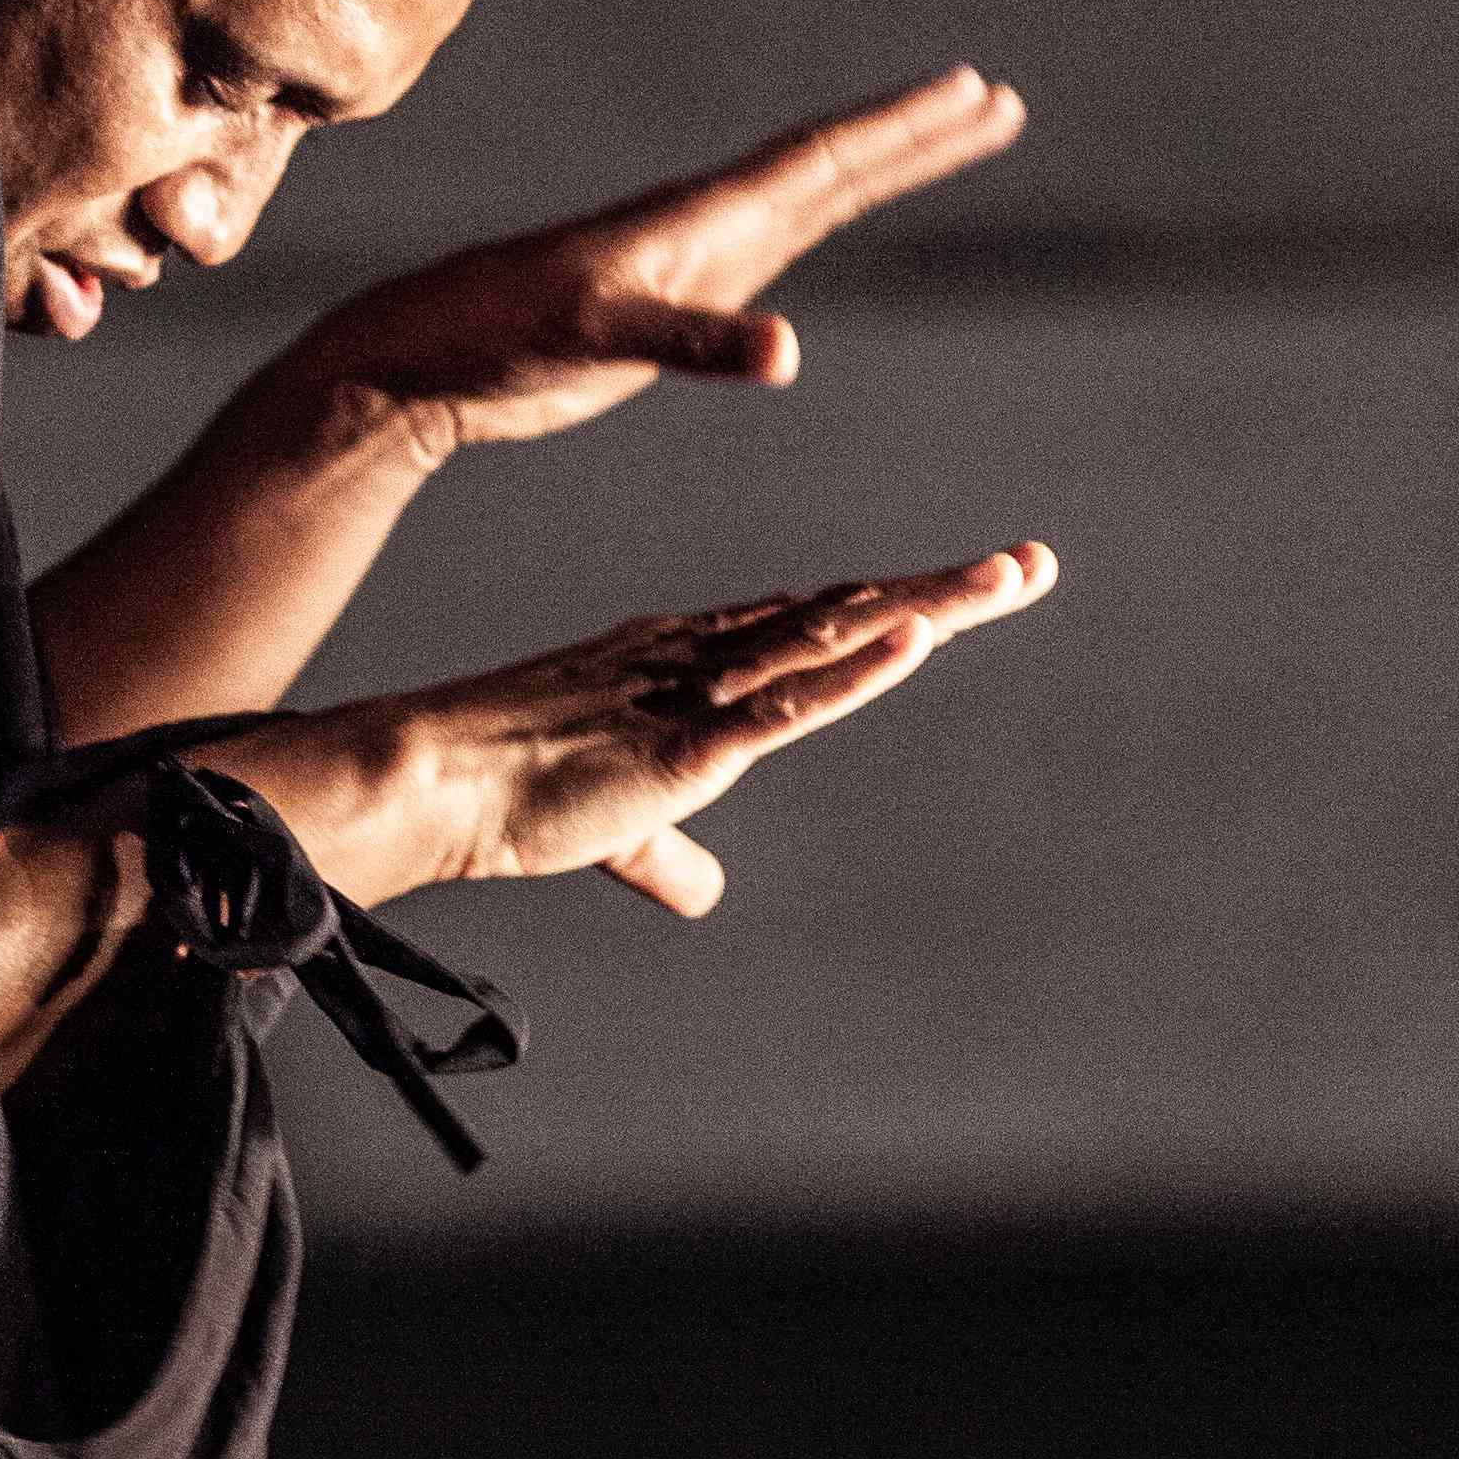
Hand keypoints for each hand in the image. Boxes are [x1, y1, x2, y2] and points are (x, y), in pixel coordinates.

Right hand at [228, 541, 1058, 913]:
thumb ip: (666, 854)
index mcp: (684, 657)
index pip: (809, 621)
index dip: (891, 605)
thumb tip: (704, 894)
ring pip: (833, 634)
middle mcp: (704, 655)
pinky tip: (916, 641)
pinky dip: (856, 669)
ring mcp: (698, 691)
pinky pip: (788, 702)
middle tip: (1032, 564)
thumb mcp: (611, 824)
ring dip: (927, 606)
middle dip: (942, 589)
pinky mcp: (688, 743)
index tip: (967, 589)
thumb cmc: (503, 795)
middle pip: (845, 610)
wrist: (426, 782)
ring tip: (1010, 577)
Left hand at [270, 66, 1027, 460]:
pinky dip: (818, 228)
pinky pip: (768, 255)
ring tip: (950, 140)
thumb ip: (690, 342)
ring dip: (881, 172)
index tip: (973, 91)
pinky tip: (833, 221)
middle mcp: (704, 228)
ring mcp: (691, 264)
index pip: (821, 159)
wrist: (422, 359)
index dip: (900, 128)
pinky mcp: (670, 305)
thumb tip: (786, 352)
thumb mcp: (596, 339)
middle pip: (832, 167)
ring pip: (807, 203)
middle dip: (915, 136)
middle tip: (996, 100)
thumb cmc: (495, 338)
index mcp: (698, 220)